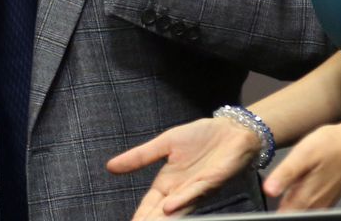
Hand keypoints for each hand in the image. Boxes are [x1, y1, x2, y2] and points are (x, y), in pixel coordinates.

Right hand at [106, 118, 261, 219]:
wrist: (230, 129)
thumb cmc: (200, 137)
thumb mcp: (164, 143)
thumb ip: (140, 157)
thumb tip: (110, 167)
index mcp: (168, 183)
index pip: (149, 206)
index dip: (139, 217)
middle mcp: (180, 190)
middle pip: (160, 214)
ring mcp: (196, 188)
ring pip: (177, 210)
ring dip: (163, 220)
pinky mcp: (210, 181)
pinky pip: (194, 193)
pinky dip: (182, 200)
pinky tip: (169, 207)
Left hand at [263, 121, 340, 210]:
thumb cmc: (332, 145)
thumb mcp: (303, 154)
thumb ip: (285, 175)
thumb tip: (268, 191)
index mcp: (305, 198)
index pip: (281, 215)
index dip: (271, 207)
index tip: (271, 191)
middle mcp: (314, 206)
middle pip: (289, 213)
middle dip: (280, 202)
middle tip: (281, 181)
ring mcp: (322, 204)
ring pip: (299, 209)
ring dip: (290, 199)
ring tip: (291, 179)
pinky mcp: (328, 199)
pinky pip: (309, 205)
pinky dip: (301, 197)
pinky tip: (302, 181)